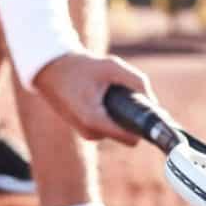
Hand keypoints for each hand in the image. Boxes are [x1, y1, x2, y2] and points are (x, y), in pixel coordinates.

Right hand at [32, 52, 155, 145]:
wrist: (52, 69)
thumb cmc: (81, 67)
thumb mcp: (112, 66)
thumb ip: (137, 82)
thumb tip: (154, 102)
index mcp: (94, 120)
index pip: (131, 139)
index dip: (144, 129)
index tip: (153, 117)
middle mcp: (90, 132)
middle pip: (127, 136)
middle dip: (132, 118)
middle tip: (129, 96)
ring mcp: (86, 133)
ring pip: (117, 131)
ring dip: (120, 116)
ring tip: (111, 94)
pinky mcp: (85, 130)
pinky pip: (108, 127)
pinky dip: (111, 116)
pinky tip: (105, 99)